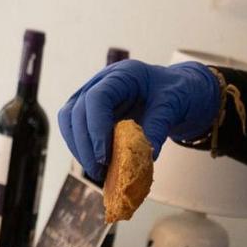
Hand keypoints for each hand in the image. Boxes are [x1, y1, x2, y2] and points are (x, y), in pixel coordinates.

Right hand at [57, 60, 220, 181]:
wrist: (177, 92)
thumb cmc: (176, 93)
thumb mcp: (174, 105)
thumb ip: (159, 126)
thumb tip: (147, 156)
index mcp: (123, 75)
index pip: (96, 98)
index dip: (96, 129)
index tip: (103, 156)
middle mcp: (102, 82)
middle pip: (76, 111)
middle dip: (85, 145)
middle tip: (99, 170)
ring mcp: (93, 96)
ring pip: (69, 120)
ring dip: (79, 148)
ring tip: (97, 171)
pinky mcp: (92, 112)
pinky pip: (76, 130)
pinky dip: (83, 149)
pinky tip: (98, 165)